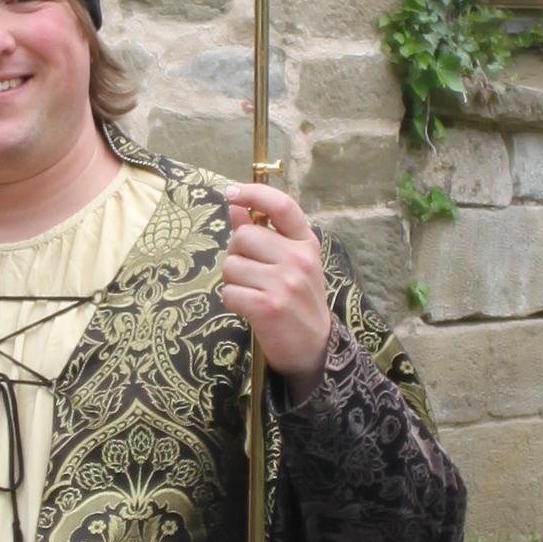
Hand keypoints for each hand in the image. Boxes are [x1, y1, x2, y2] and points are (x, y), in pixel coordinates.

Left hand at [219, 182, 334, 382]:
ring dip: (233, 281)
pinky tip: (249, 309)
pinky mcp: (268, 307)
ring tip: (253, 293)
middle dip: (237, 254)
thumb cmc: (297, 300)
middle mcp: (298, 259)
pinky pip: (228, 292)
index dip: (254, 193)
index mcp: (306, 243)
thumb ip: (263, 233)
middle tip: (250, 274)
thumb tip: (235, 207)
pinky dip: (232, 302)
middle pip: (243, 236)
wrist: (313, 348)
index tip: (232, 193)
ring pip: (231, 265)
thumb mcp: (289, 263)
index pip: (282, 206)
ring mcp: (285, 283)